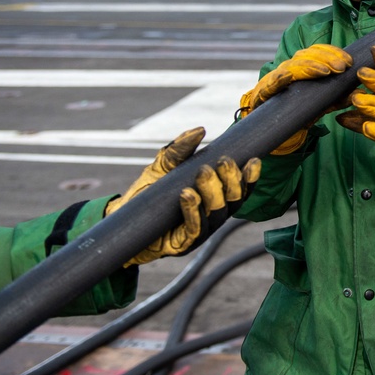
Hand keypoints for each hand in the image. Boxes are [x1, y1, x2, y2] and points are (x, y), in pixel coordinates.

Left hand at [106, 127, 261, 265]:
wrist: (122, 218)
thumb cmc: (147, 192)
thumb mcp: (163, 165)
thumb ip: (180, 149)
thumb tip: (199, 131)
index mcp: (215, 199)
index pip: (240, 190)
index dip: (250, 178)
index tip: (253, 160)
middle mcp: (212, 217)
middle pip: (233, 202)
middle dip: (231, 181)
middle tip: (222, 161)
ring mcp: (199, 232)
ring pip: (217, 214)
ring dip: (212, 192)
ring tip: (203, 172)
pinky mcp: (182, 244)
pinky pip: (194, 228)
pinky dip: (193, 210)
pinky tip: (187, 194)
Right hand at [237, 44, 352, 153]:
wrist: (268, 126)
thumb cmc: (295, 110)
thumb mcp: (320, 105)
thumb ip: (337, 99)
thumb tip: (360, 93)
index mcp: (302, 68)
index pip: (318, 52)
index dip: (333, 53)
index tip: (349, 62)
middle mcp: (289, 69)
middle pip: (306, 56)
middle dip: (326, 59)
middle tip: (342, 68)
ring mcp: (276, 80)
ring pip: (292, 67)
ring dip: (309, 68)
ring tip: (324, 72)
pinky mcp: (264, 93)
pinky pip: (271, 85)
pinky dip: (279, 79)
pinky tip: (287, 77)